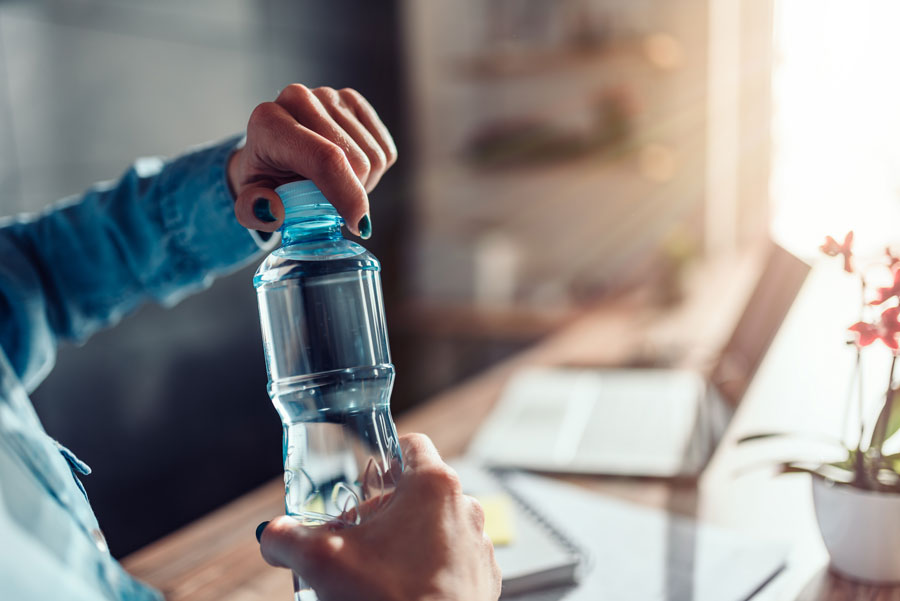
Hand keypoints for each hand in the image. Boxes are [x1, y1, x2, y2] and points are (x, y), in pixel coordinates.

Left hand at [228, 84, 397, 236]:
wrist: (273, 154)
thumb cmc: (265, 181)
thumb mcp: (249, 204)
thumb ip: (252, 211)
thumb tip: (274, 209)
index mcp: (269, 122)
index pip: (324, 159)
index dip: (347, 194)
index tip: (357, 225)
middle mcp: (299, 98)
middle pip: (355, 161)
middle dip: (352, 193)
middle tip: (328, 201)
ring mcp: (330, 95)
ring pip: (374, 157)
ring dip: (363, 183)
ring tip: (334, 184)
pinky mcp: (354, 101)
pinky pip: (384, 150)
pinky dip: (373, 171)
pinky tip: (348, 169)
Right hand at [259, 434, 501, 600]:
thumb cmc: (388, 599)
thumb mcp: (321, 561)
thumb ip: (287, 537)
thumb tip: (272, 535)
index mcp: (434, 485)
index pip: (411, 445)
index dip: (383, 459)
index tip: (365, 481)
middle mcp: (465, 508)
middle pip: (419, 492)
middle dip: (385, 511)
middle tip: (355, 536)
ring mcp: (479, 545)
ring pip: (437, 527)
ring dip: (408, 540)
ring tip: (376, 568)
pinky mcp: (484, 579)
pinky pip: (453, 560)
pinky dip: (430, 568)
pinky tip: (402, 588)